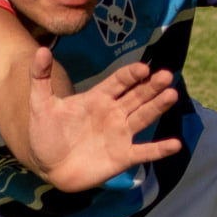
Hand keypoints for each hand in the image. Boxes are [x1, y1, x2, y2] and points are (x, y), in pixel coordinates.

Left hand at [27, 50, 181, 192]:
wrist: (47, 166)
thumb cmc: (45, 133)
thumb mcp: (41, 104)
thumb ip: (40, 77)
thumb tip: (42, 49)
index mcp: (98, 98)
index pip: (119, 81)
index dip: (131, 74)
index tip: (143, 67)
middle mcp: (114, 113)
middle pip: (137, 96)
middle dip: (151, 86)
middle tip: (166, 75)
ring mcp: (120, 134)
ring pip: (144, 117)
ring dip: (158, 107)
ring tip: (171, 95)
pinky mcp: (123, 157)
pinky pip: (144, 152)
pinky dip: (159, 149)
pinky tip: (175, 144)